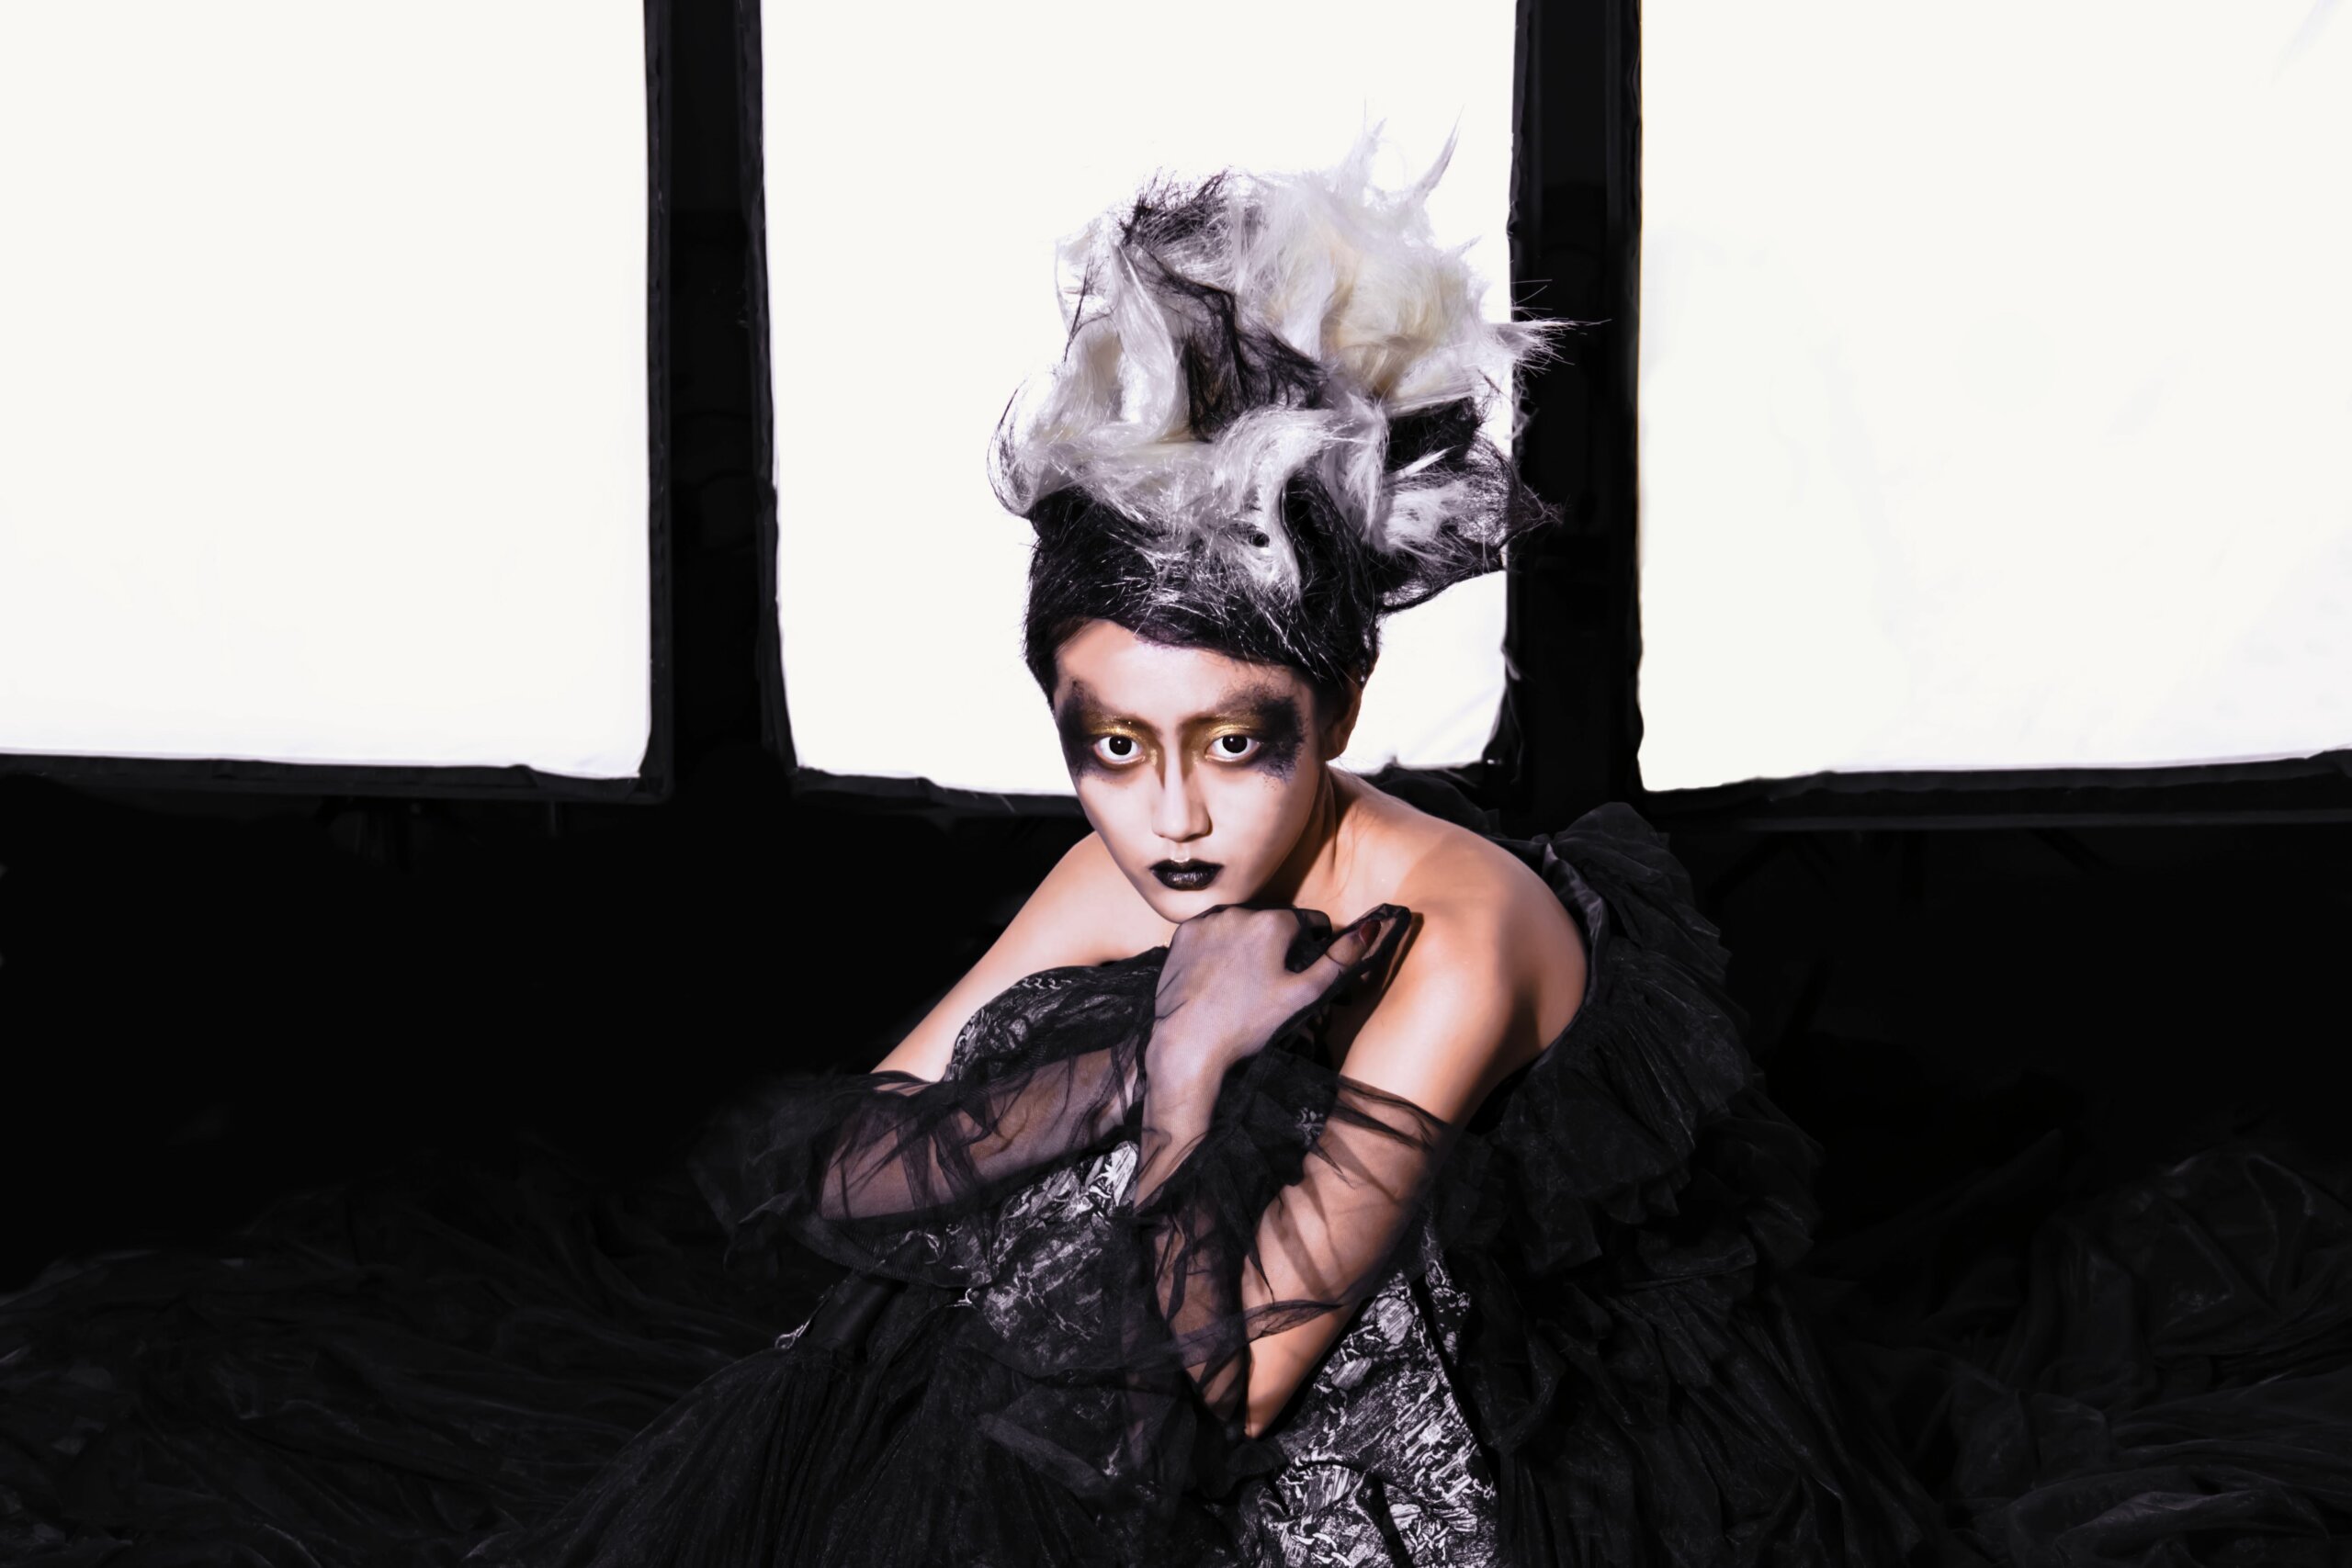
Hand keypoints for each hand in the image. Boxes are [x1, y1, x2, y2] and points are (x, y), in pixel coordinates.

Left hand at [1148, 903, 1408, 1088]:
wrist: (1188, 1045)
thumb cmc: (1248, 1024)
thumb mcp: (1304, 995)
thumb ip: (1339, 960)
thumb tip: (1372, 928)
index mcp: (1273, 922)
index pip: (1309, 921)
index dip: (1315, 944)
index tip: (1308, 967)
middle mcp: (1238, 911)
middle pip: (1274, 921)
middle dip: (1281, 943)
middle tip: (1276, 981)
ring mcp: (1207, 921)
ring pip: (1241, 925)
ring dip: (1249, 942)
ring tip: (1246, 981)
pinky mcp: (1182, 934)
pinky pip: (1212, 932)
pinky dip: (1219, 946)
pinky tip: (1220, 976)